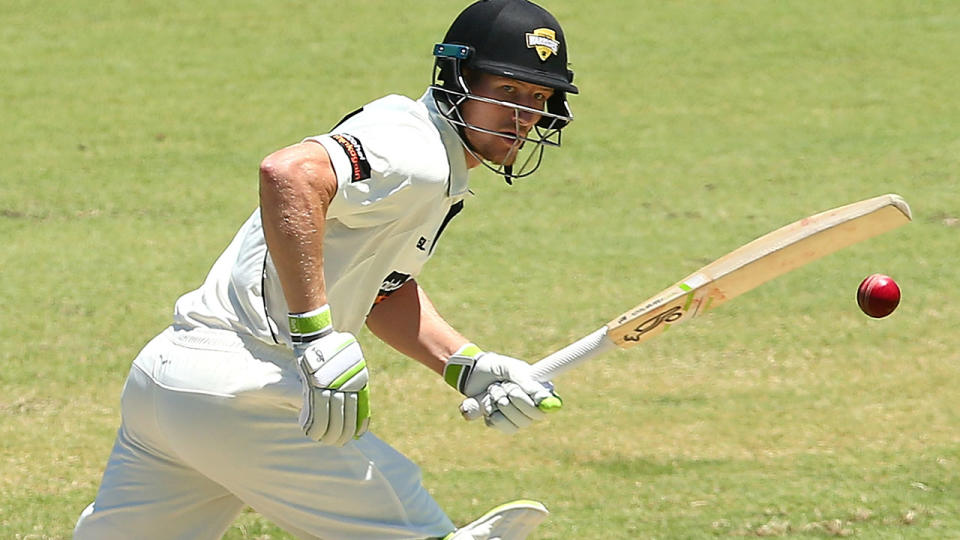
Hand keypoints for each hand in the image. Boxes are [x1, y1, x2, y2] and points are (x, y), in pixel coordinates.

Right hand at [294, 331, 369, 444]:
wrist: (318, 337)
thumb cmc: (333, 353)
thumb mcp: (352, 367)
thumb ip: (354, 386)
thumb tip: (357, 409)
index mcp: (359, 381)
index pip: (361, 411)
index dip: (358, 427)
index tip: (356, 436)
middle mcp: (346, 386)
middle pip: (345, 421)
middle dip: (340, 436)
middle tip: (336, 441)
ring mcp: (330, 387)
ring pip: (329, 421)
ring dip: (326, 434)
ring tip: (322, 438)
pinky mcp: (313, 386)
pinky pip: (315, 414)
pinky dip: (313, 427)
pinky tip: (311, 431)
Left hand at [443, 345, 560, 433]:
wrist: (471, 372)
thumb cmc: (495, 366)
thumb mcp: (509, 367)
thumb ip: (524, 379)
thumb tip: (541, 397)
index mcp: (539, 389)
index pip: (550, 404)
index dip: (543, 403)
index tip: (535, 397)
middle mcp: (531, 406)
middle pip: (532, 416)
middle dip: (515, 399)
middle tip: (504, 386)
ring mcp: (516, 417)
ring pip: (516, 424)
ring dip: (500, 404)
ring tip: (493, 389)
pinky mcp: (500, 423)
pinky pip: (498, 425)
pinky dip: (489, 411)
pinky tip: (486, 400)